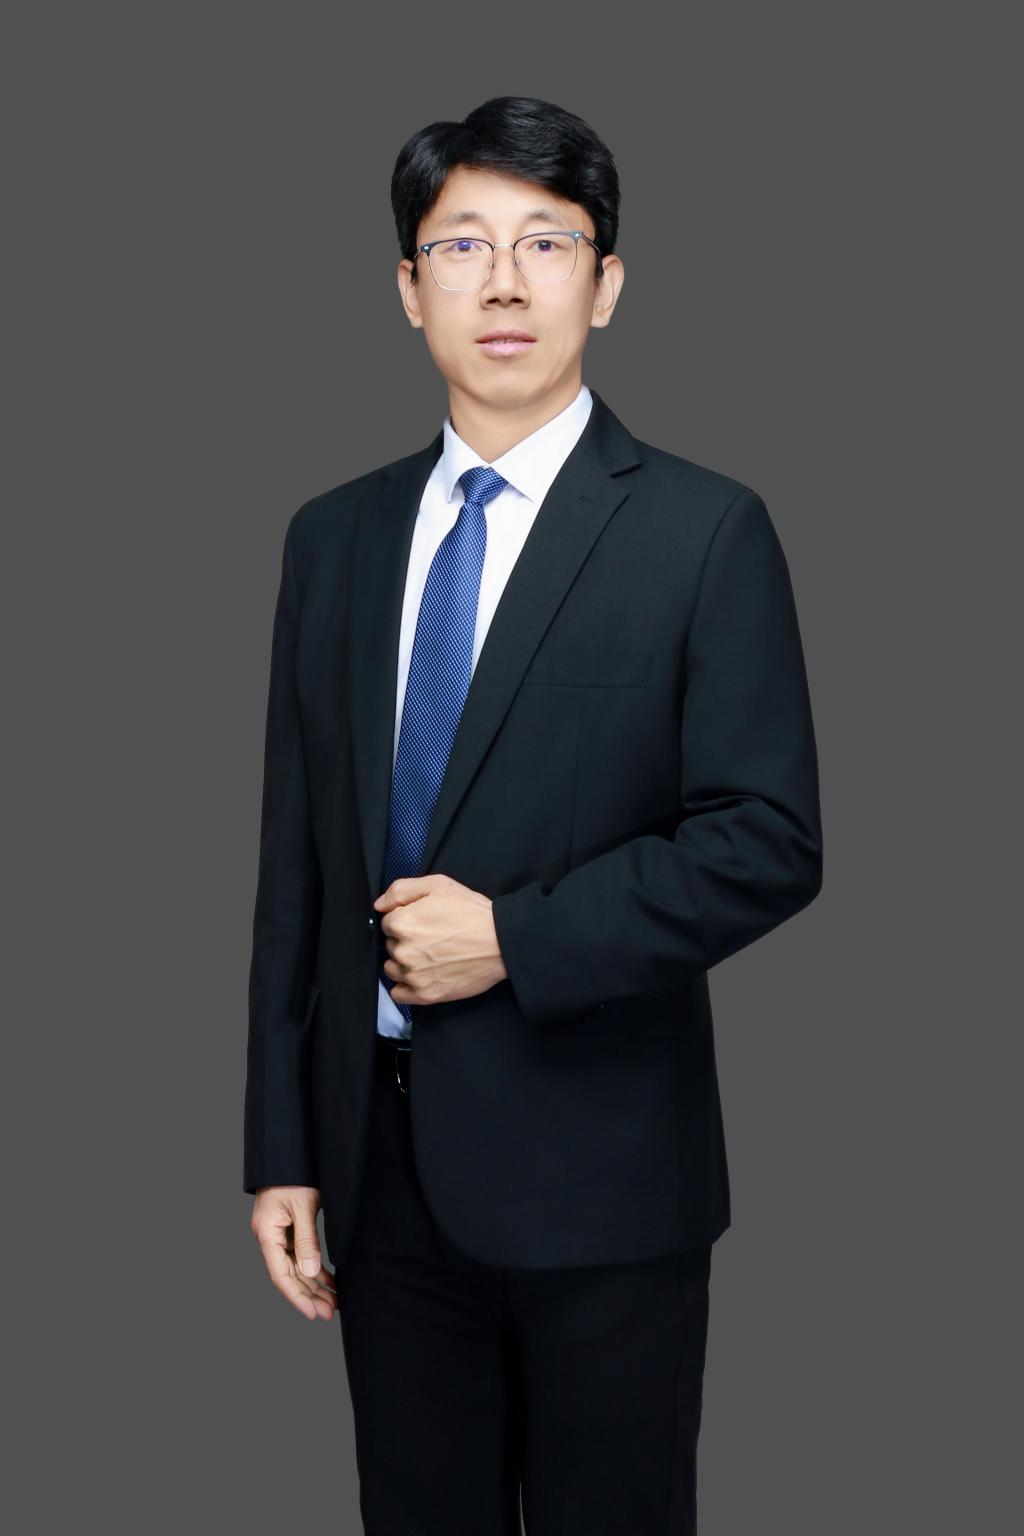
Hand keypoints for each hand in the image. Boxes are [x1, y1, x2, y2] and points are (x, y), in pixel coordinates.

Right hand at [250, 1186, 337, 1320]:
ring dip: (314, 1284)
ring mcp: (279, 1233)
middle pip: (289, 1274)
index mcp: (266, 1232)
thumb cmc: (294, 1174)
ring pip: (296, 1266)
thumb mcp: (303, 1206)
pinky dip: (315, 1267)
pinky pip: (301, 1253)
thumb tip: (310, 1273)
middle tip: (330, 1312)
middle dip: (309, 1294)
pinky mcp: (289, 1227)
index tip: (312, 1313)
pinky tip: (330, 1280)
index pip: (280, 1274)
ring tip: (334, 1301)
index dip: (296, 1296)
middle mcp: (270, 1236)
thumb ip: (306, 1239)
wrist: (290, 1152)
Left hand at [374, 873, 507, 1005]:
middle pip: (390, 946)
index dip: (405, 919)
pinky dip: (406, 986)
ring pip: (392, 969)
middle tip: (431, 937)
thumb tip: (379, 905)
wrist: (501, 942)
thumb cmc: (472, 912)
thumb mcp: (438, 885)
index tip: (423, 921)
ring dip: (404, 963)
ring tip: (428, 956)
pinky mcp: (426, 995)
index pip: (388, 923)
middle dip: (405, 940)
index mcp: (402, 923)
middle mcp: (403, 951)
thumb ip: (401, 890)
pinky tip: (421, 975)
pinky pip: (399, 994)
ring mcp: (414, 976)